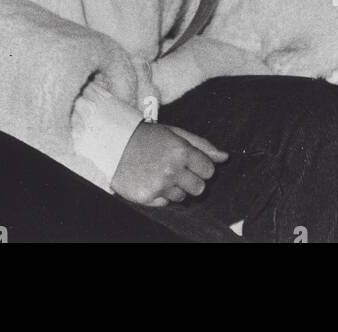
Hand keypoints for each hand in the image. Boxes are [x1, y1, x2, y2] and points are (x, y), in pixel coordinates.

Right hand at [111, 121, 227, 206]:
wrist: (112, 142)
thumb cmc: (146, 136)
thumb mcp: (174, 133)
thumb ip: (201, 145)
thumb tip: (225, 157)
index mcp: (181, 150)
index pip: (209, 170)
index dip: (200, 167)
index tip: (188, 161)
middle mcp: (171, 169)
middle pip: (199, 188)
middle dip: (190, 180)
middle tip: (174, 169)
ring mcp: (159, 185)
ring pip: (182, 198)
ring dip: (174, 188)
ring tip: (158, 172)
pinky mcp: (146, 197)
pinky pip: (164, 203)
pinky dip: (159, 195)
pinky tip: (149, 180)